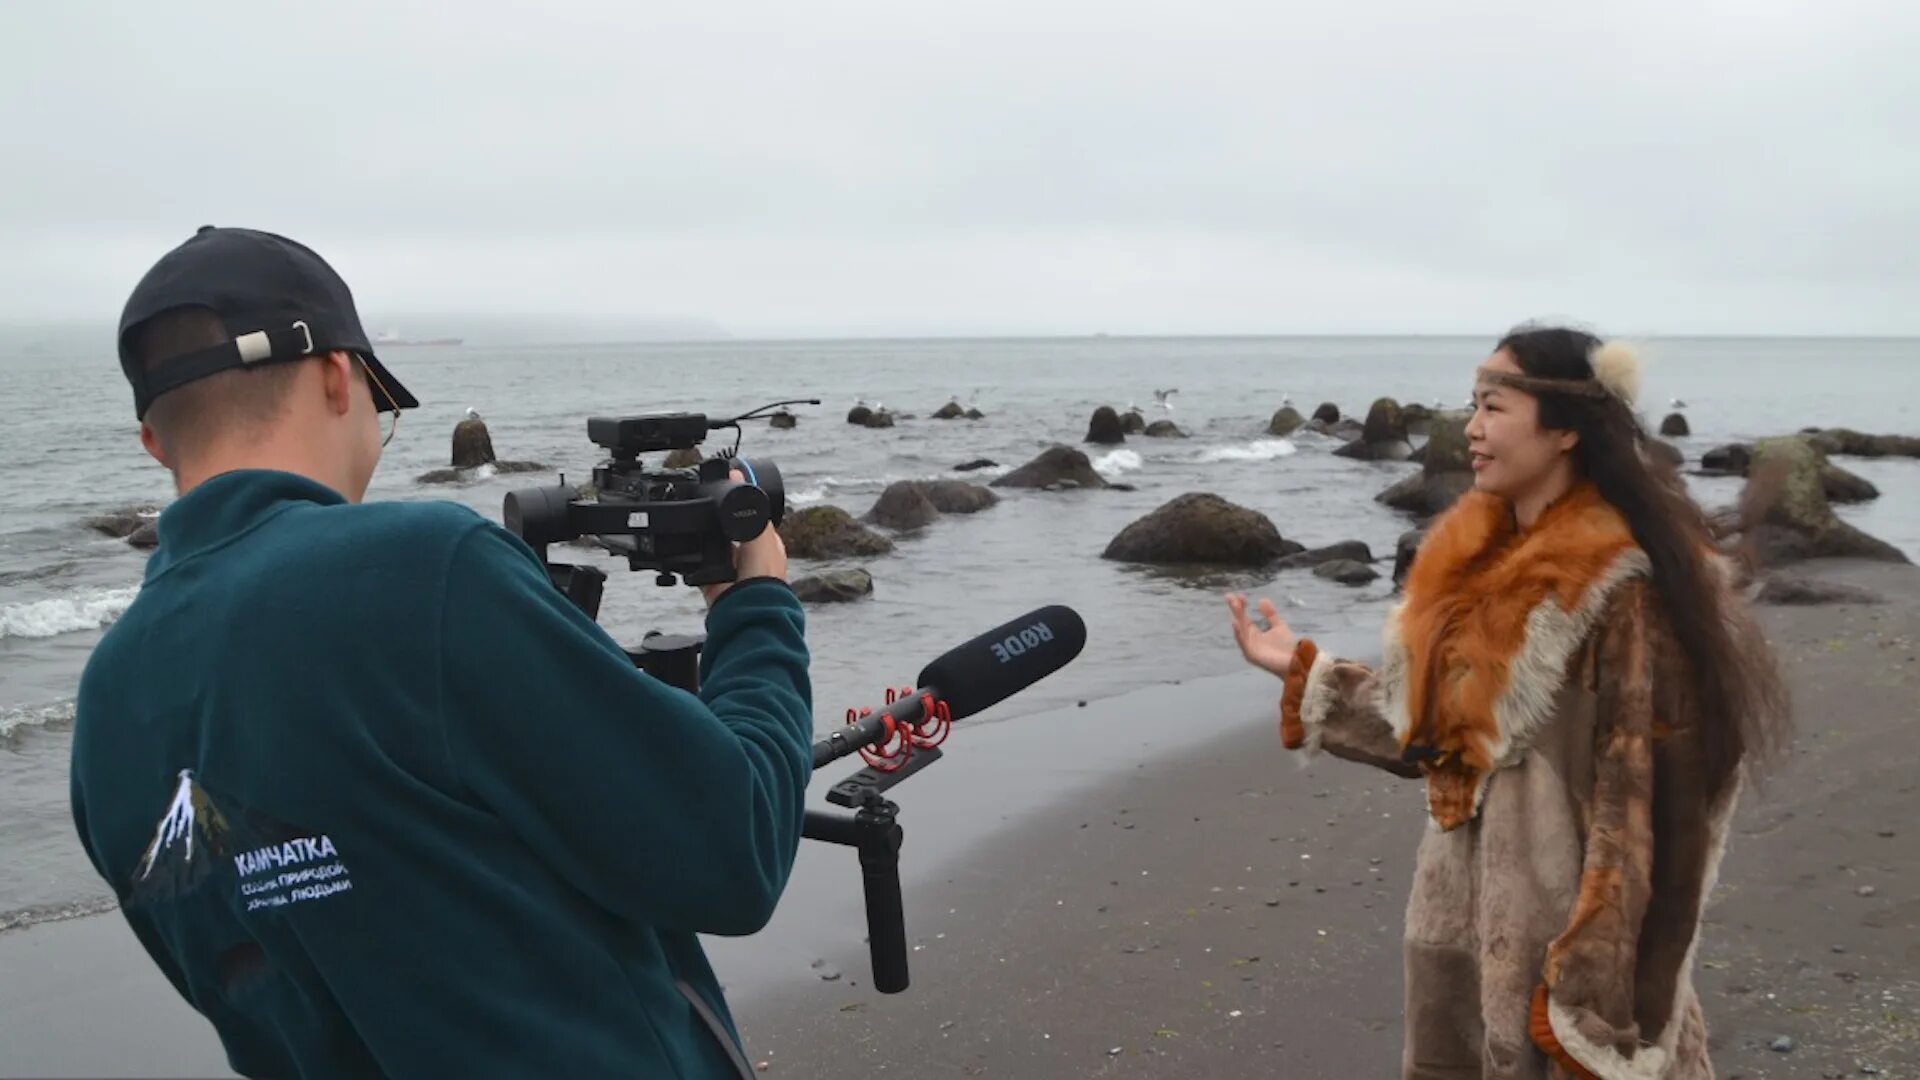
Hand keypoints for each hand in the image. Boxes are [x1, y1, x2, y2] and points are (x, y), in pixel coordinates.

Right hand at [702, 470, 790, 605]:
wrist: (749, 606)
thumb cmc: (765, 573)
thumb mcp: (760, 533)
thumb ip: (749, 510)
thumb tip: (740, 478)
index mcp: (765, 542)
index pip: (749, 517)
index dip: (736, 504)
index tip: (721, 489)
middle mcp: (748, 556)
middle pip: (727, 531)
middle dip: (717, 524)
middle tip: (702, 509)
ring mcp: (730, 570)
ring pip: (712, 548)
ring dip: (704, 543)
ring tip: (694, 530)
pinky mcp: (713, 583)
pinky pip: (697, 568)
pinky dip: (692, 563)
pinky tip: (688, 554)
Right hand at [1225, 592, 1295, 676]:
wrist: (1297, 661)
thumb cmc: (1287, 647)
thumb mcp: (1278, 626)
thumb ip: (1270, 614)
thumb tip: (1261, 599)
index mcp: (1254, 633)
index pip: (1244, 618)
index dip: (1241, 606)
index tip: (1239, 594)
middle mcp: (1249, 640)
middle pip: (1240, 622)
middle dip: (1235, 609)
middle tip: (1229, 596)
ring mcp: (1249, 648)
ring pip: (1241, 630)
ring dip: (1237, 617)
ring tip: (1234, 604)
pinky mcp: (1251, 655)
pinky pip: (1243, 643)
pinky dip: (1239, 632)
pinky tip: (1236, 622)